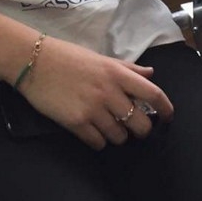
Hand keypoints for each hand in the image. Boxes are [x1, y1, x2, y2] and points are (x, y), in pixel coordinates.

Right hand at [19, 37, 173, 148]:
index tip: (168, 117)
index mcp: (117, 73)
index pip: (153, 94)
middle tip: (132, 127)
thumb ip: (127, 68)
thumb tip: (151, 74)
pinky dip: (98, 141)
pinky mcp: (76, 123)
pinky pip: (98, 143)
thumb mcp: (101, 58)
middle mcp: (109, 91)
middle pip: (140, 123)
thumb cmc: (68, 57)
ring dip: (117, 136)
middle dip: (140, 129)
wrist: (34, 61)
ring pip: (119, 137)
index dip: (166, 108)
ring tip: (107, 127)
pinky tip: (91, 132)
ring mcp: (93, 109)